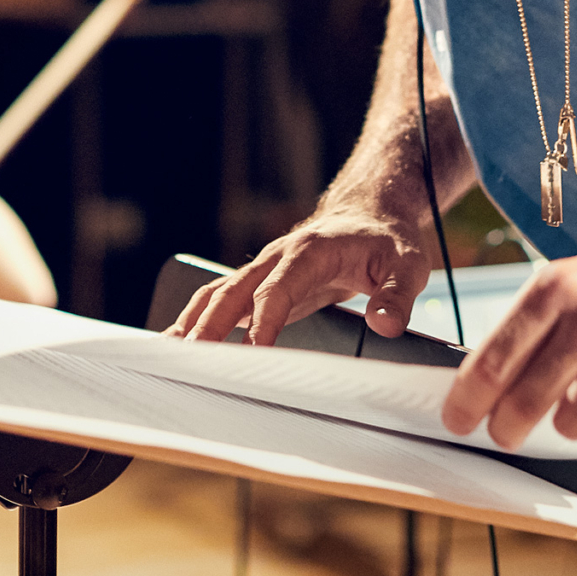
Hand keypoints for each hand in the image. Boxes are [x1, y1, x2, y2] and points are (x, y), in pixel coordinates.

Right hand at [169, 198, 435, 345]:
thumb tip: (384, 325)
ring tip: (168, 358)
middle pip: (232, 292)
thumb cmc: (386, 241)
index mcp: (308, 251)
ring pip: (217, 295)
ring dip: (192, 324)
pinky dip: (198, 322)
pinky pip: (222, 302)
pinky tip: (181, 346)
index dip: (264, 320)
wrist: (369, 213)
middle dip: (208, 326)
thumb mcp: (408, 265)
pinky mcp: (261, 285)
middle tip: (188, 362)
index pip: (277, 288)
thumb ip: (397, 295)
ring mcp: (264, 271)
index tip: (255, 352)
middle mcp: (277, 258)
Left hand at [442, 218, 576, 454]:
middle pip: (526, 401)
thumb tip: (484, 386)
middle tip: (508, 432)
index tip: (456, 420)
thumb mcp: (575, 283)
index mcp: (558, 288)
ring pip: (573, 426)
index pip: (496, 358)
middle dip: (508, 426)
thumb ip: (532, 329)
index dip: (468, 400)